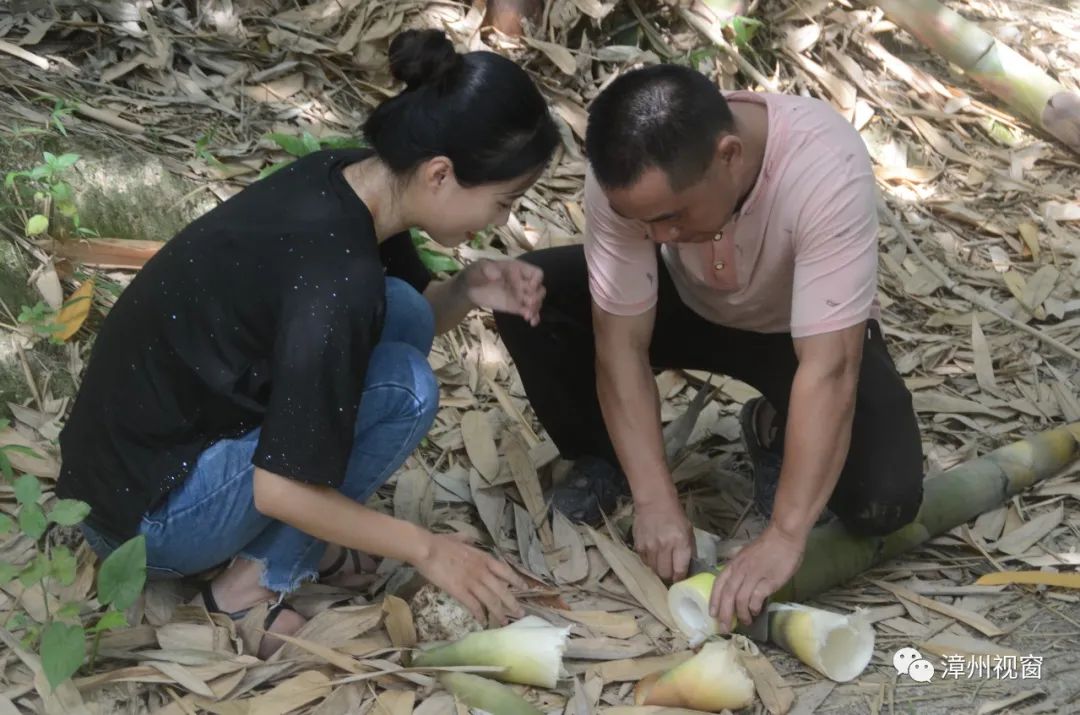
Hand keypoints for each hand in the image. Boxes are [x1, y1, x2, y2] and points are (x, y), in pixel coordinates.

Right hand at [412, 532, 526, 625]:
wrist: (427, 549)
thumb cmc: (441, 542)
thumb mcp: (459, 538)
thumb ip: (467, 540)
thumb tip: (469, 538)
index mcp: (484, 558)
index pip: (505, 571)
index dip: (516, 580)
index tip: (524, 588)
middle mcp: (482, 571)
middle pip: (502, 590)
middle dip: (512, 603)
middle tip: (520, 613)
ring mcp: (472, 582)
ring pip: (490, 600)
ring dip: (498, 613)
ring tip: (504, 622)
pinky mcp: (460, 591)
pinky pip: (474, 605)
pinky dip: (479, 614)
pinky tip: (483, 621)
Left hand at [463, 259, 544, 325]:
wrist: (468, 289)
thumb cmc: (476, 273)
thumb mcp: (479, 266)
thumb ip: (488, 268)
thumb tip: (497, 276)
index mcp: (517, 269)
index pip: (536, 273)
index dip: (537, 280)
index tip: (529, 287)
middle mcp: (522, 282)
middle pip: (540, 289)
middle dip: (537, 297)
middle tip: (529, 303)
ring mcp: (519, 296)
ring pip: (536, 302)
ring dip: (536, 309)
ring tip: (527, 315)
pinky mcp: (515, 307)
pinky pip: (529, 312)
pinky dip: (533, 317)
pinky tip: (532, 322)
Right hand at [634, 495, 693, 581]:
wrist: (654, 501)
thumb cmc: (675, 516)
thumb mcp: (688, 531)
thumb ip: (689, 550)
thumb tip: (689, 567)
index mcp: (680, 542)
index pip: (679, 570)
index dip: (680, 577)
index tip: (680, 577)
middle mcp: (664, 546)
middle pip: (665, 573)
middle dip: (669, 575)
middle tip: (671, 570)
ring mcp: (650, 547)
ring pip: (654, 570)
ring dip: (659, 568)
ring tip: (662, 561)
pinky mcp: (638, 545)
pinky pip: (645, 562)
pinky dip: (650, 561)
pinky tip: (653, 553)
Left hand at [709, 524, 805, 630]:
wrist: (784, 537)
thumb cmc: (766, 547)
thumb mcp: (745, 556)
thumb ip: (739, 569)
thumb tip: (735, 586)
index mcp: (734, 564)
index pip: (718, 584)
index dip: (714, 600)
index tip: (712, 614)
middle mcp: (741, 570)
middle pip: (727, 595)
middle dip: (724, 614)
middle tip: (724, 628)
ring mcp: (754, 575)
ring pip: (740, 600)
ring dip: (741, 614)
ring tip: (745, 622)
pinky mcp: (768, 581)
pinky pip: (756, 598)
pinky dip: (753, 608)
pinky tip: (755, 612)